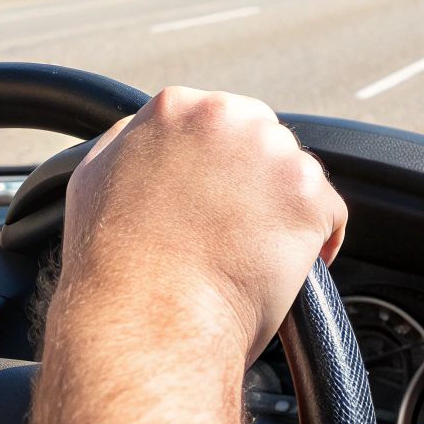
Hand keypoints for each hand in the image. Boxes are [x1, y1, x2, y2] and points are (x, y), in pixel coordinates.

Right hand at [53, 87, 346, 361]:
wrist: (147, 316)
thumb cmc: (112, 264)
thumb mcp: (93, 178)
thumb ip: (126, 140)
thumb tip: (143, 134)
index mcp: (174, 108)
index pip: (217, 121)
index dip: (219, 165)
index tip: (215, 199)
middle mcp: (225, 115)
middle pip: (262, 138)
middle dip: (255, 180)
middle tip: (236, 230)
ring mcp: (271, 152)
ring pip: (296, 174)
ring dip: (284, 208)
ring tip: (256, 253)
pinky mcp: (308, 193)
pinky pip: (330, 213)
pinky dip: (319, 242)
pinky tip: (288, 268)